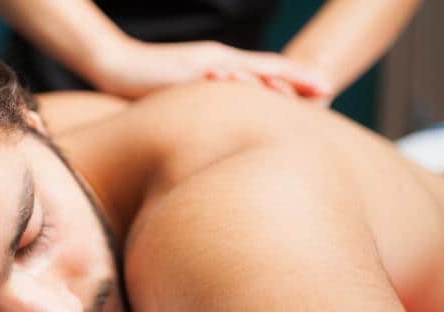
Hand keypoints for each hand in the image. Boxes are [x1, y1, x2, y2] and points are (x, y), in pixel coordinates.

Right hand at [88, 39, 333, 99]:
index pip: (261, 71)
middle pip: (266, 67)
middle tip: (328, 87)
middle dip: (298, 76)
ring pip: (252, 69)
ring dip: (282, 78)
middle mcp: (217, 59)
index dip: (290, 79)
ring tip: (311, 86)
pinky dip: (248, 80)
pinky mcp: (190, 70)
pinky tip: (264, 87)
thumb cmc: (143, 82)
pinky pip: (224, 76)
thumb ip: (203, 101)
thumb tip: (216, 120)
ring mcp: (205, 62)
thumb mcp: (181, 92)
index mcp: (218, 65)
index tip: (318, 89)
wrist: (115, 63)